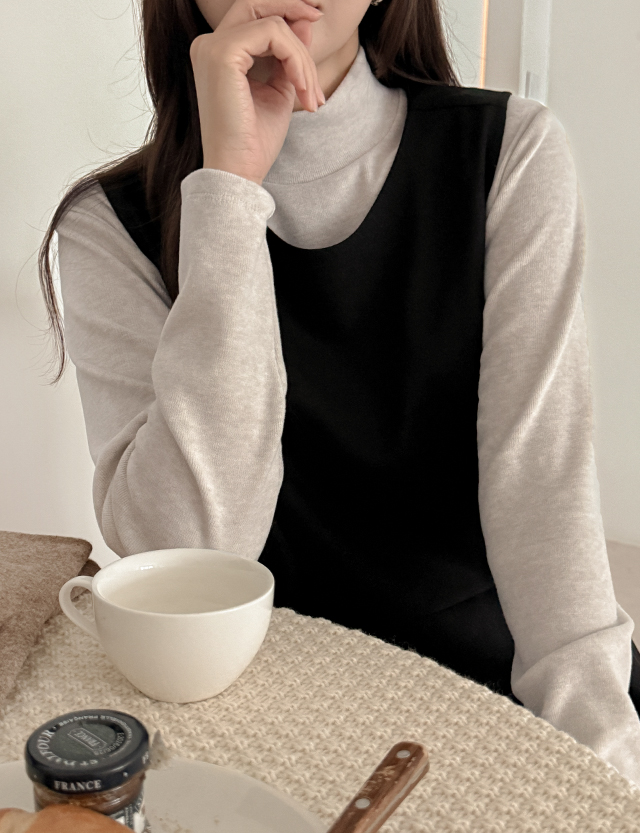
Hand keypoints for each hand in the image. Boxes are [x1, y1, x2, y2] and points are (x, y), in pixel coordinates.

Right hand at [189, 0, 324, 185]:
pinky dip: (296, 59)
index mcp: (218, 54)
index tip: (314, 22)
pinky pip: (273, 34)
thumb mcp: (279, 89)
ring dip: (302, 57)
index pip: (253, 14)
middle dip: (293, 7)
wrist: (239, 170)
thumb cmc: (255, 140)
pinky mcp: (222, 54)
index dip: (285, 12)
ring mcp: (212, 47)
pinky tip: (301, 88)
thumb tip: (305, 20)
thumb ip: (288, 55)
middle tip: (319, 18)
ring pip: (273, 24)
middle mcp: (208, 45)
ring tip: (310, 93)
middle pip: (256, 3)